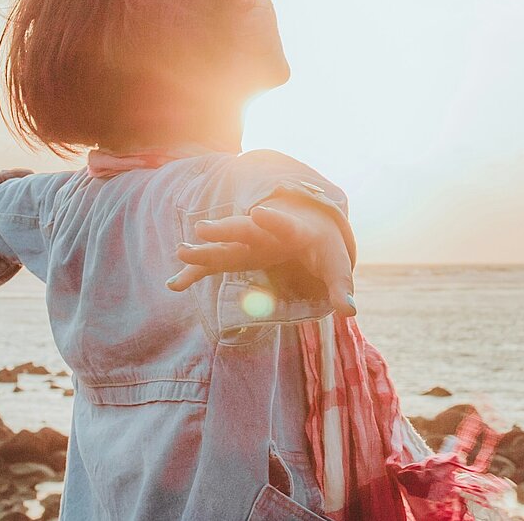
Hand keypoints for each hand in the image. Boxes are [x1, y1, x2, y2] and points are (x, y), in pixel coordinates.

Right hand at [167, 201, 356, 318]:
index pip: (284, 224)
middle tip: (202, 228)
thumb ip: (341, 287)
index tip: (259, 212)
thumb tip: (349, 312)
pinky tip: (175, 284)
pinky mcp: (239, 255)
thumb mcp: (337, 265)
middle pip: (244, 230)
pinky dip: (196, 272)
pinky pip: (214, 264)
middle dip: (225, 229)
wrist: (309, 224)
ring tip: (180, 251)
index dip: (274, 220)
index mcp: (294, 231)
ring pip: (224, 245)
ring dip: (204, 249)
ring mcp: (250, 243)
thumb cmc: (324, 246)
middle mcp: (267, 233)